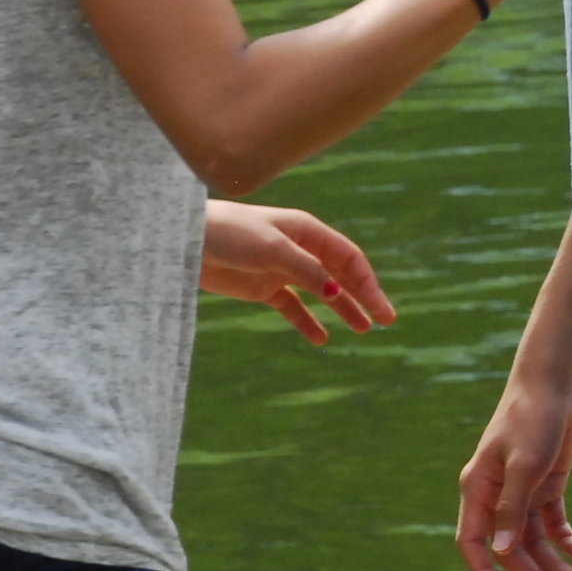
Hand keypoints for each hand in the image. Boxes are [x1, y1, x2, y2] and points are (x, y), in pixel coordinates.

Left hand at [199, 200, 395, 343]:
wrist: (185, 241)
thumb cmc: (231, 234)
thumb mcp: (273, 250)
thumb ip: (306, 271)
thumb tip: (338, 295)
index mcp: (309, 231)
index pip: (349, 258)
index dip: (368, 283)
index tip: (380, 308)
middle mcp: (301, 249)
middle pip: (341, 275)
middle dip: (364, 297)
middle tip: (385, 321)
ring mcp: (282, 270)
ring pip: (322, 292)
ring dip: (343, 309)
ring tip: (362, 330)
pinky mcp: (262, 287)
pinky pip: (293, 307)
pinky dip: (307, 322)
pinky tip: (320, 339)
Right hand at [456, 373, 571, 570]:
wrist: (555, 383)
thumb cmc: (532, 417)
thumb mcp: (524, 464)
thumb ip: (513, 507)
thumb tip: (502, 550)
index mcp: (478, 490)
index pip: (473, 542)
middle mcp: (496, 495)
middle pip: (509, 546)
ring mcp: (521, 491)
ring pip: (532, 538)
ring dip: (551, 560)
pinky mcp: (545, 483)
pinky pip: (550, 521)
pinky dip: (562, 537)